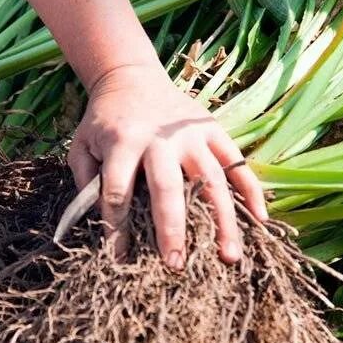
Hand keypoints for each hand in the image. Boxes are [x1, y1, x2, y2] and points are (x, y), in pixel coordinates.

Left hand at [67, 64, 267, 269]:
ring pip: (212, 179)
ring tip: (228, 257)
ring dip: (223, 220)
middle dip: (172, 228)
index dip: (116, 226)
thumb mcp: (81, 145)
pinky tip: (260, 220)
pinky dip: (251, 190)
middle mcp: (160, 138)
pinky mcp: (213, 129)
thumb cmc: (104, 121)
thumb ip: (85, 180)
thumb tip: (96, 222)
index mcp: (122, 141)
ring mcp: (191, 133)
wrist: (130, 77)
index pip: (117, 190)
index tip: (119, 258)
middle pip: (168, 187)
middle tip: (175, 265)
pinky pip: (237, 162)